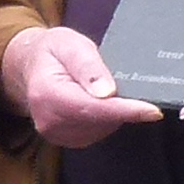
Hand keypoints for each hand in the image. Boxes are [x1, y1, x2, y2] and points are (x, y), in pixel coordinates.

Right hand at [0, 26, 162, 148]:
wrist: (30, 66)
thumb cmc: (53, 50)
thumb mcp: (71, 44)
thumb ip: (88, 67)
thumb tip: (109, 93)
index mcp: (48, 94)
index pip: (92, 108)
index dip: (124, 110)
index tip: (153, 111)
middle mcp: (49, 121)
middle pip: (99, 121)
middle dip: (124, 108)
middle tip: (139, 86)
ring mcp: (56, 134)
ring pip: (101, 128)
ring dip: (116, 112)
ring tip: (114, 87)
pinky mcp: (66, 139)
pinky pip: (97, 131)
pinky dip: (108, 117)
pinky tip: (107, 100)